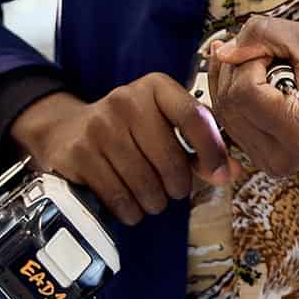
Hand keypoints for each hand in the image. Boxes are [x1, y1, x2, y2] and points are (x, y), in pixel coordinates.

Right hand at [9, 74, 236, 225]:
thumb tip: (232, 171)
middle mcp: (127, 100)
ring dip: (156, 202)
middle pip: (171, 159)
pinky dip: (132, 211)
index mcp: (156, 87)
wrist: (66, 130)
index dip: (212, 150)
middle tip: (175, 192)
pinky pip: (118, 197)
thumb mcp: (163, 123)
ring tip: (154, 199)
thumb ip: (199, 145)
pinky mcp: (79, 154)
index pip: (194, 116)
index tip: (221, 174)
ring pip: (145, 183)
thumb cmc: (130, 128)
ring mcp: (100, 126)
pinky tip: (133, 207)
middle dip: (179, 186)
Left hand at [208, 16, 298, 177]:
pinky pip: (230, 122)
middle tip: (272, 54)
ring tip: (269, 68)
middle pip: (228, 103)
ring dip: (237, 79)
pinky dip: (236, 95)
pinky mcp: (263, 160)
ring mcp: (270, 164)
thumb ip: (262, 34)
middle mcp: (281, 158)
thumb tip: (221, 52)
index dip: (252, 59)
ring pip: (223, 112)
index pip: (243, 91)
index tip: (277, 51)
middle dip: (241, 67)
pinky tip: (256, 79)